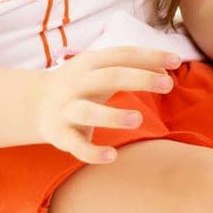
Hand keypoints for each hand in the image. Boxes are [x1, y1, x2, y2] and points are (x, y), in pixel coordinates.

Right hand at [27, 45, 179, 162]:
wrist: (35, 104)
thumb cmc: (83, 84)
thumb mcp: (103, 70)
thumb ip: (133, 69)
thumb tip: (168, 71)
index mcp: (91, 62)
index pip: (123, 55)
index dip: (149, 57)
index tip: (176, 61)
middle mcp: (78, 83)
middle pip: (110, 77)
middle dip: (139, 79)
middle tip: (167, 85)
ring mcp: (67, 109)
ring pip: (88, 112)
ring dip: (112, 116)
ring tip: (137, 120)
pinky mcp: (61, 134)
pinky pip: (76, 145)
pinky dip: (92, 152)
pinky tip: (111, 156)